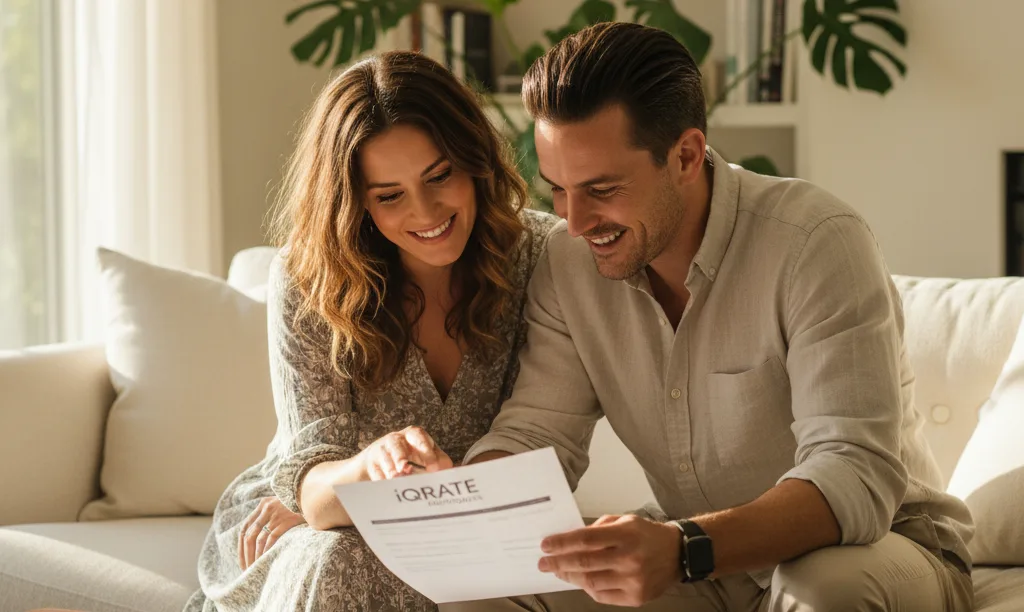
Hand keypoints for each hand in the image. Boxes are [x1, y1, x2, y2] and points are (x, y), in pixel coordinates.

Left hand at [238, 496, 305, 569]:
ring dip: (255, 555)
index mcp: (263, 505)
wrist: (317, 497)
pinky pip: (272, 538)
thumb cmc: (300, 506)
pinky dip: (267, 550)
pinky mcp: (287, 519)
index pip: (244, 528)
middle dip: (246, 554)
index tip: (242, 561)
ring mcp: (276, 514)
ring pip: (258, 539)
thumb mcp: (281, 506)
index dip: (241, 546)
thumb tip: (256, 539)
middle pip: (249, 535)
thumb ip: (269, 517)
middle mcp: (266, 508)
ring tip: (255, 567)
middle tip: (247, 569)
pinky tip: (267, 559)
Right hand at [359, 426, 452, 480]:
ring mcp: (381, 451)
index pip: (419, 437)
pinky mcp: (370, 463)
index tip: (434, 467)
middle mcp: (395, 440)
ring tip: (397, 477)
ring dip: (391, 469)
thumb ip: (439, 461)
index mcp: (413, 435)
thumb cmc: (409, 456)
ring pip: (384, 458)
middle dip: (401, 456)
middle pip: (396, 444)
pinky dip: (381, 479)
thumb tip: (450, 472)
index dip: (426, 451)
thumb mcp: (425, 455)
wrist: (378, 460)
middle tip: (406, 468)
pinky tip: (387, 486)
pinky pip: (375, 471)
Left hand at [538, 514, 681, 606]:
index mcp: (625, 535)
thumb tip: (569, 539)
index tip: (545, 545)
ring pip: (590, 582)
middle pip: (584, 563)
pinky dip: (587, 588)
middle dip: (558, 563)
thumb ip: (597, 529)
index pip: (585, 540)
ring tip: (559, 571)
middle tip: (543, 563)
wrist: (678, 554)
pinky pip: (602, 596)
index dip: (562, 543)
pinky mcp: (636, 597)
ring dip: (570, 577)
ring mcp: (633, 580)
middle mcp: (629, 559)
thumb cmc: (647, 535)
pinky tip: (580, 581)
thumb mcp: (624, 521)